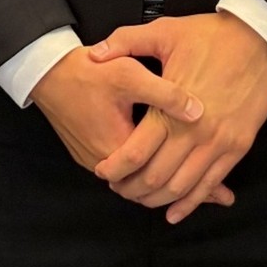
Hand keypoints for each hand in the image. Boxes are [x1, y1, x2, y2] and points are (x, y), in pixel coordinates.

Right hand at [30, 43, 205, 174]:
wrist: (46, 72)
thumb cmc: (86, 71)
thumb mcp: (130, 74)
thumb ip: (166, 95)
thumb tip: (197, 112)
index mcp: (118, 146)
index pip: (162, 177)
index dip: (193, 184)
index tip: (220, 190)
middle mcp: (104, 161)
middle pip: (149, 189)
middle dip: (183, 191)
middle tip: (217, 194)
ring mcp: (94, 159)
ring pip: (136, 183)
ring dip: (163, 181)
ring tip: (196, 180)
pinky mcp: (89, 153)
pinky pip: (123, 171)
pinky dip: (145, 171)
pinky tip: (161, 162)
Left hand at [88, 13, 266, 223]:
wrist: (260, 39)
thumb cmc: (212, 35)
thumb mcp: (165, 31)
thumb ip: (125, 42)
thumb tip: (95, 55)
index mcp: (171, 107)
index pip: (135, 152)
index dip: (115, 168)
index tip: (104, 171)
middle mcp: (194, 131)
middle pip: (155, 176)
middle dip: (131, 189)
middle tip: (119, 188)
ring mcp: (218, 142)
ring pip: (181, 187)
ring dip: (157, 199)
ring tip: (141, 198)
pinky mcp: (237, 147)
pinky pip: (210, 184)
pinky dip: (191, 203)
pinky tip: (175, 211)